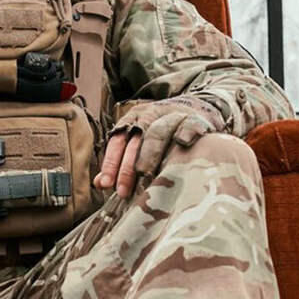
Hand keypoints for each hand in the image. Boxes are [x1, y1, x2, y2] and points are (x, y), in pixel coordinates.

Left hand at [93, 97, 224, 198]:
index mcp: (133, 120)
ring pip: (158, 131)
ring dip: (150, 152)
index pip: (117, 141)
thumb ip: (119, 162)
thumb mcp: (140, 141)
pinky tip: (181, 144)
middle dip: (127, 166)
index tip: (106, 184)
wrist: (198, 108)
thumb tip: (100, 184)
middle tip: (123, 190)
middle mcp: (150, 115)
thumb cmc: (164, 133)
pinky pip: (190, 124)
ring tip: (145, 173)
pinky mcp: (195, 118)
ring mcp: (172, 115)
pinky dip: (185, 132)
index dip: (110, 163)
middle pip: (135, 140)